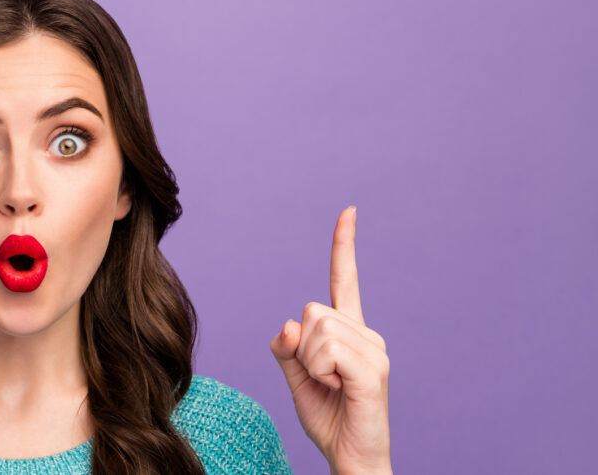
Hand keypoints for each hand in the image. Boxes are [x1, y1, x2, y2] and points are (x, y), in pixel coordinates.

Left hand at [270, 206, 390, 474]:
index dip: (344, 246)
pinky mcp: (373, 369)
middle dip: (301, 347)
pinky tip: (338, 389)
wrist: (351, 456)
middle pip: (311, 310)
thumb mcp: (296, 376)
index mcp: (349, 332)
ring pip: (315, 328)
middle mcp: (367, 334)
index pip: (345, 280)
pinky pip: (326, 350)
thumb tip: (288, 323)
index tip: (348, 211)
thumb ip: (287, 346)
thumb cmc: (328, 417)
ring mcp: (374, 350)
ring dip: (310, 363)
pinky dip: (319, 372)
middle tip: (322, 379)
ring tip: (332, 386)